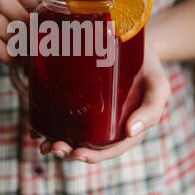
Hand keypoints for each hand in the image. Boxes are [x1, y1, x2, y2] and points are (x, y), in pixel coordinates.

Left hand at [37, 44, 170, 162]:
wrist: (133, 38)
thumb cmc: (148, 66)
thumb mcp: (158, 86)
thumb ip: (152, 110)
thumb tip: (129, 133)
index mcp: (126, 127)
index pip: (109, 150)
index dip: (93, 156)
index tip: (77, 154)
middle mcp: (106, 124)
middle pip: (86, 145)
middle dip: (68, 152)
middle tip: (53, 147)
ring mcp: (91, 112)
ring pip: (71, 134)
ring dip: (55, 143)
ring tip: (42, 142)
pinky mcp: (78, 98)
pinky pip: (62, 115)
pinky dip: (48, 124)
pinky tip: (35, 127)